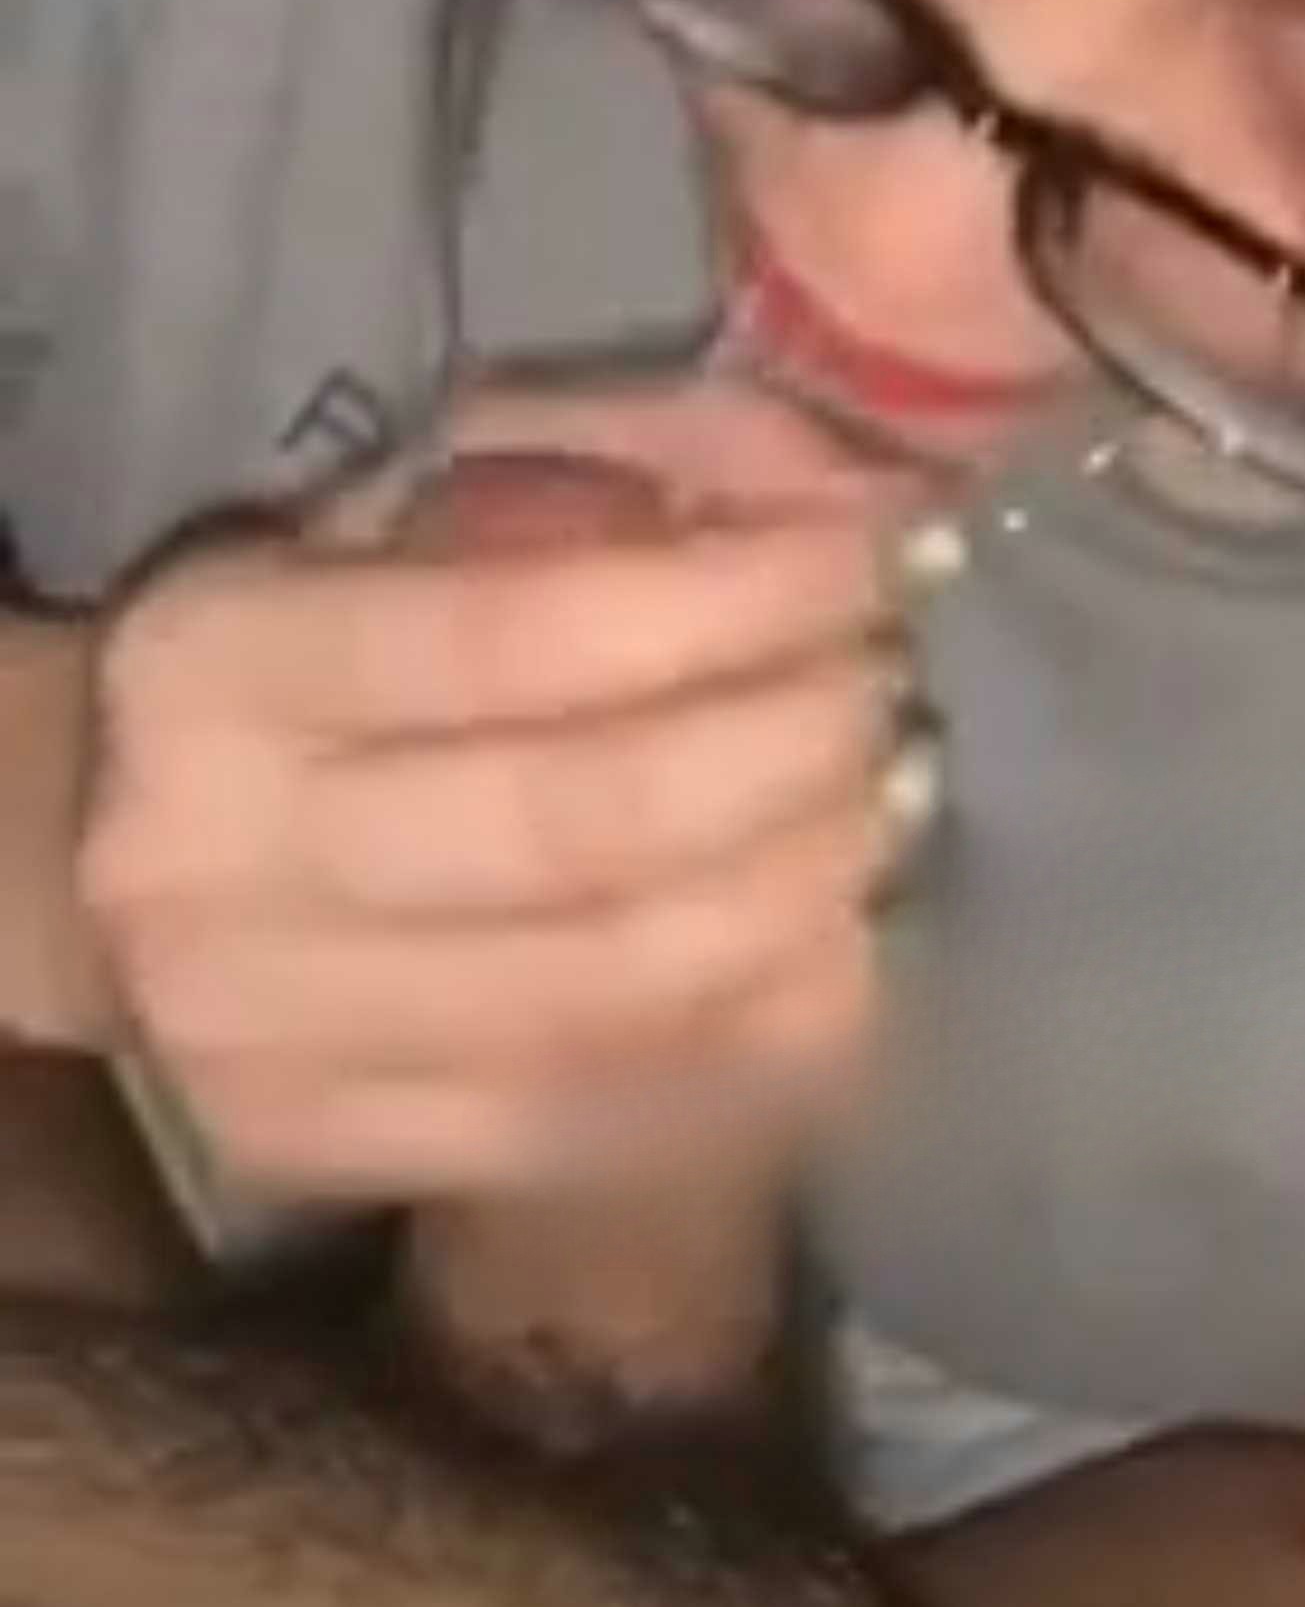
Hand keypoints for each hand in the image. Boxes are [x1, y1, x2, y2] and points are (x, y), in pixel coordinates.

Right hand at [77, 380, 940, 1202]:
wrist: (113, 849)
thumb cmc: (317, 628)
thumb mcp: (428, 490)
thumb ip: (629, 457)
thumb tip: (842, 487)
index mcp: (224, 666)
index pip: (515, 636)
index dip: (730, 598)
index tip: (871, 558)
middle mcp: (220, 866)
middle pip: (581, 828)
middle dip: (787, 748)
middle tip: (889, 689)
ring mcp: (264, 1037)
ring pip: (609, 991)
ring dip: (799, 890)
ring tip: (883, 802)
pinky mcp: (323, 1150)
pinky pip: (597, 1116)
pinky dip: (755, 1034)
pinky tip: (833, 945)